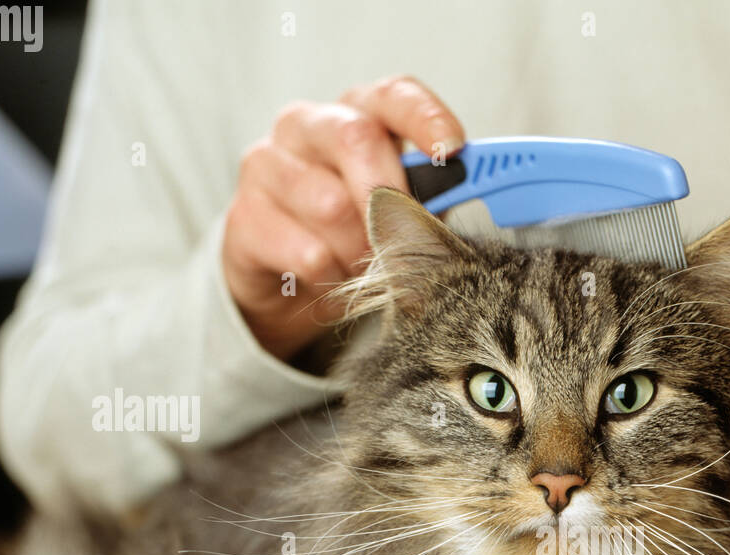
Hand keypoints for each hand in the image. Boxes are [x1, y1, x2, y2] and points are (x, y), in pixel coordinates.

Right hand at [223, 76, 464, 360]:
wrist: (288, 283)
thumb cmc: (356, 235)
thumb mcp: (402, 212)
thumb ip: (435, 197)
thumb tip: (485, 195)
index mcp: (356, 116)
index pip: (393, 96)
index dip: (426, 118)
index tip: (453, 149)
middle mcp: (308, 127)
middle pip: (356, 138)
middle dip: (390, 196)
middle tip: (404, 239)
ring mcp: (268, 167)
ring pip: (329, 201)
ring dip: (361, 248)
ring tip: (365, 267)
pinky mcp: (244, 218)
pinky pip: (303, 249)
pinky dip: (329, 274)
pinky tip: (329, 277)